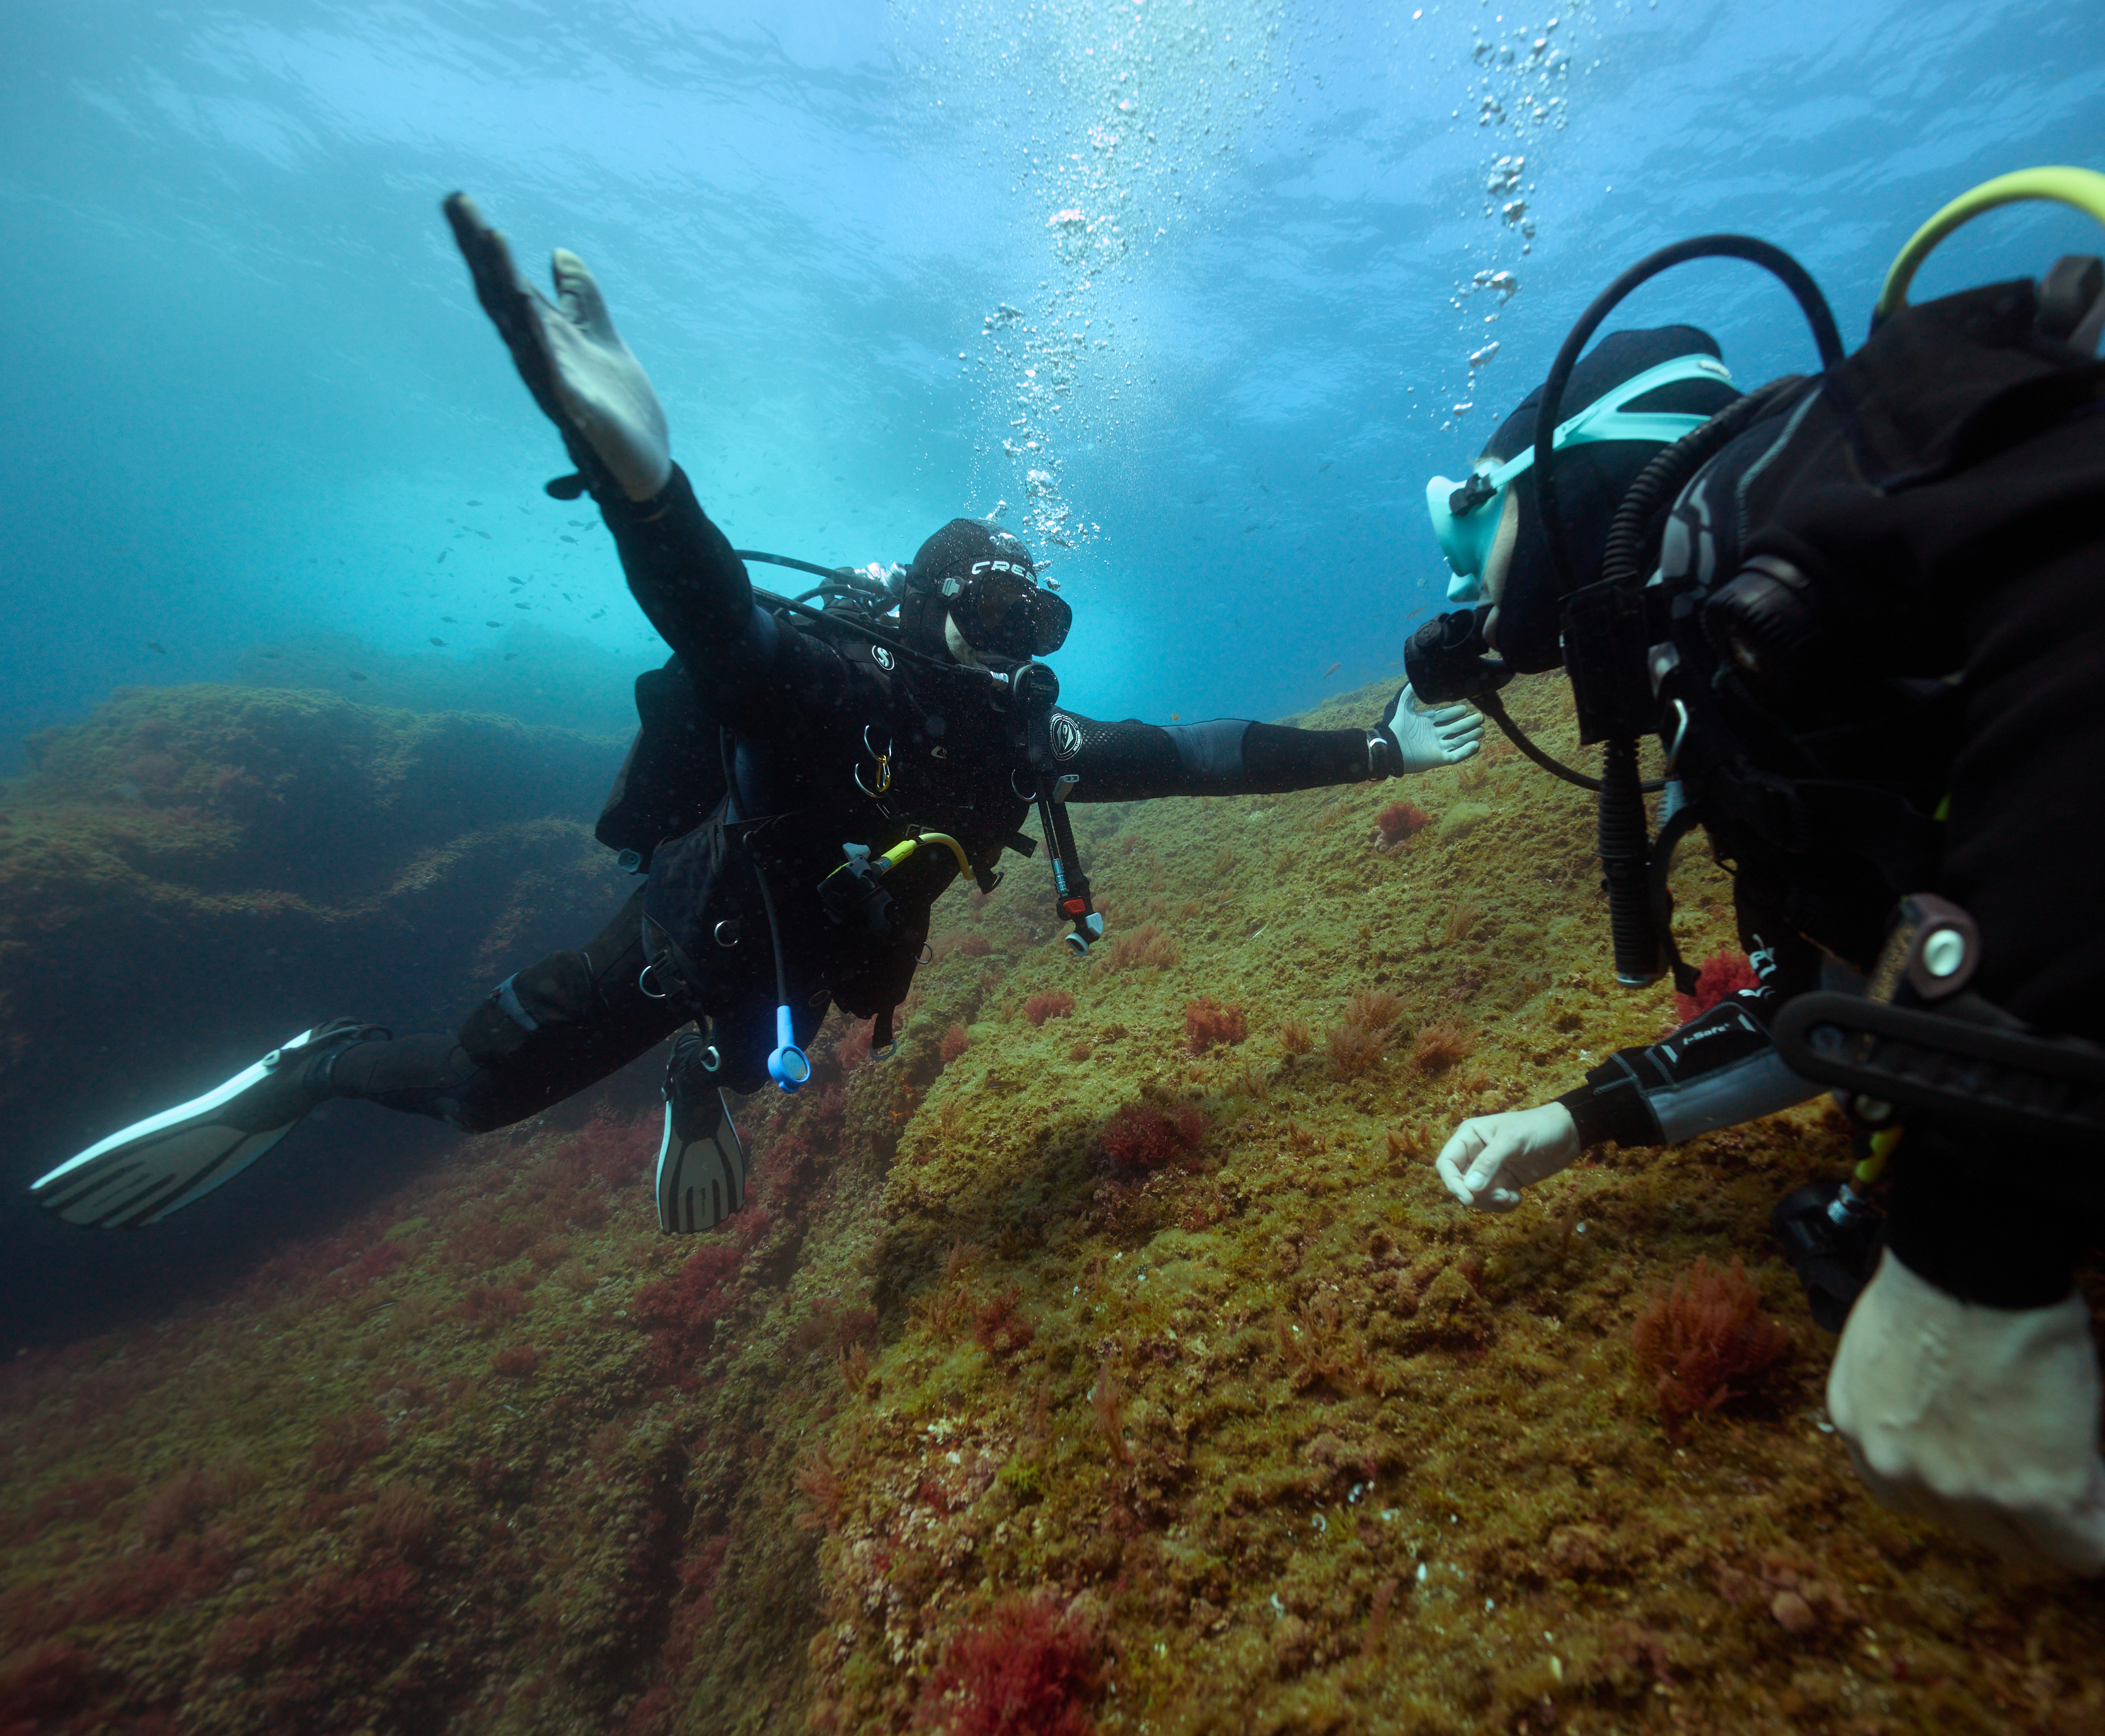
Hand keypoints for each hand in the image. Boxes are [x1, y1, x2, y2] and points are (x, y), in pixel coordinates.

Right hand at [443, 193, 671, 501]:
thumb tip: (559, 253)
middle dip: (484, 252)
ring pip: (523, 328)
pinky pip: (554, 374)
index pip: (508, 281)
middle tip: (461, 205)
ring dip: (508, 283)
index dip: (485, 243)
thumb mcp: (601, 335)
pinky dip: (542, 344)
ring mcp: (554, 382)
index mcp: (546, 335)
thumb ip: (582, 297)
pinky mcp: (577, 411)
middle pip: (504, 297)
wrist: (644, 460)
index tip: (459, 200)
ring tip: (494, 239)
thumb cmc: (617, 402)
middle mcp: (539, 355)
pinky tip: (531, 313)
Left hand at [1381, 684, 1483, 772]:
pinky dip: (1466, 751)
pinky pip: (1456, 756)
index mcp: (1425, 725)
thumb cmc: (1395, 728)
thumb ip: (1409, 693)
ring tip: (1482, 730)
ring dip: (1470, 736)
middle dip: (1467, 723)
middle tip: (1480, 718)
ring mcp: (1436, 748)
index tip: (1466, 708)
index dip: (1454, 713)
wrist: (1391, 748)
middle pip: (1454, 729)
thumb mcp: (1403, 707)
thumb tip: (1416, 680)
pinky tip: (1476, 744)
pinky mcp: (1438, 759)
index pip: (1444, 718)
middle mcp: (1433, 736)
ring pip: (1458, 741)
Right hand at [1435, 1104, 1580, 1211]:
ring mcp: (1489, 1170)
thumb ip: (1489, 1162)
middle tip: (1501, 1195)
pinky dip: (1503, 1205)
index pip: (1447, 1163)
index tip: (1468, 1198)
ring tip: (1512, 1196)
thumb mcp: (1513, 1141)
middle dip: (1478, 1195)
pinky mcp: (1503, 1183)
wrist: (1569, 1135)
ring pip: (1476, 1196)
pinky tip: (1518, 1197)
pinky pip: (1493, 1201)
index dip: (1452, 1182)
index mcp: (1469, 1137)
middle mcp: (1474, 1154)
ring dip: (1492, 1202)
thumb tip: (1469, 1188)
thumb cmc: (1539, 1128)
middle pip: (1460, 1184)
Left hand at [1827, 1248, 2104, 1572]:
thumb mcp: (1888, 1347)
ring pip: (2027, 1542)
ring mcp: (1964, 1488)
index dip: (1962, 1491)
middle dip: (2012, 1513)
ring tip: (2086, 1489)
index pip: (1910, 1494)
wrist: (1972, 1260)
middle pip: (1968, 1527)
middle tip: (2049, 1482)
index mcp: (1860, 1428)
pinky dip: (2103, 1537)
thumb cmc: (1938, 1278)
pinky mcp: (2035, 1490)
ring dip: (2060, 1522)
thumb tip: (1955, 1419)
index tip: (1996, 1482)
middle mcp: (1899, 1470)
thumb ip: (1909, 1400)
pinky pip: (2086, 1543)